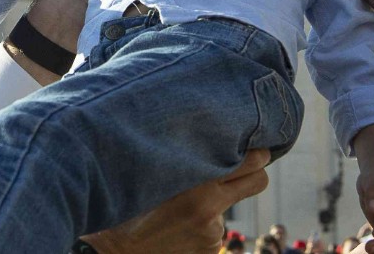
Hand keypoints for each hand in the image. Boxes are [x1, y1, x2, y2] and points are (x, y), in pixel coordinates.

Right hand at [80, 149, 270, 253]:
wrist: (114, 247)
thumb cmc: (132, 197)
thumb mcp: (159, 168)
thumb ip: (190, 153)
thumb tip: (219, 132)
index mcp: (198, 182)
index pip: (254, 160)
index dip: (255, 151)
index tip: (250, 146)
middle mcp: (209, 207)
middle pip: (259, 181)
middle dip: (254, 171)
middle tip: (244, 164)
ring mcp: (212, 232)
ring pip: (232, 204)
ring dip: (218, 201)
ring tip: (185, 204)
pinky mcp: (209, 249)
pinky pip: (216, 227)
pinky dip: (205, 223)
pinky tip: (180, 223)